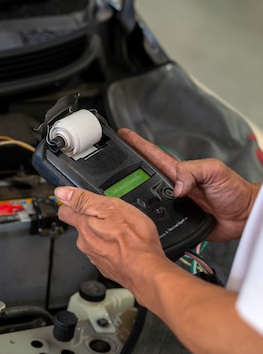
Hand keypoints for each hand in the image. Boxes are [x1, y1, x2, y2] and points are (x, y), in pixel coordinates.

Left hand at [54, 186, 167, 292]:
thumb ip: (84, 199)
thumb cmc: (134, 240)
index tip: (76, 200)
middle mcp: (85, 242)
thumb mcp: (111, 208)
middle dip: (92, 219)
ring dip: (103, 234)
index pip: (65, 211)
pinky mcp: (106, 266)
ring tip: (120, 230)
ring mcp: (95, 256)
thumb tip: (62, 192)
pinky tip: (125, 245)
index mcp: (84, 225)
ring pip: (94, 240)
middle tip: (109, 215)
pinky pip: (105, 252)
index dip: (70, 203)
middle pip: (81, 226)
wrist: (147, 271)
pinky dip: (112, 247)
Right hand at [117, 128, 260, 241]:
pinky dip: (145, 216)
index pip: (151, 153)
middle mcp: (172, 185)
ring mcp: (172, 201)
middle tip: (110, 163)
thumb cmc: (235, 192)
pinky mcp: (175, 218)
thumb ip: (192, 172)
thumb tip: (175, 186)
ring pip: (145, 197)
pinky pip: (155, 217)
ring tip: (116, 190)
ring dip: (132, 195)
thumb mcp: (214, 171)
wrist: (244, 216)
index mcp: (178, 170)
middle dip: (125, 167)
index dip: (136, 143)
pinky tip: (136, 215)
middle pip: (142, 174)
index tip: (122, 135)